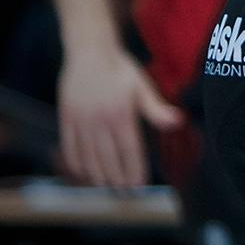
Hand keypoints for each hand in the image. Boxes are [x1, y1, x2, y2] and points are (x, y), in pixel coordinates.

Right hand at [58, 44, 183, 187]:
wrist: (89, 52)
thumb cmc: (120, 69)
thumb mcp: (142, 85)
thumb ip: (156, 108)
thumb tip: (178, 122)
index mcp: (121, 114)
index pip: (130, 150)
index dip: (135, 170)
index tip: (140, 186)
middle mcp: (99, 121)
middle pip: (108, 159)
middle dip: (117, 179)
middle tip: (125, 193)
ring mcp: (80, 121)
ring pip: (88, 156)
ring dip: (98, 175)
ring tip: (107, 187)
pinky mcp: (66, 118)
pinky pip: (69, 146)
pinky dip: (76, 162)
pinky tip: (84, 171)